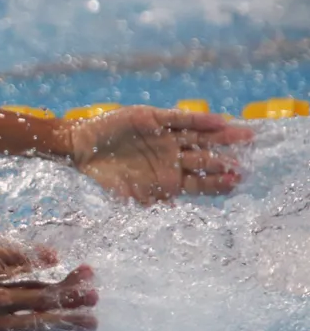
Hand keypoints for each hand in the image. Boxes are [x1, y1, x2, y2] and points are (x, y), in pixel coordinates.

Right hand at [69, 107, 254, 204]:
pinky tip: (218, 120)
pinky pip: (180, 119)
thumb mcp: (128, 196)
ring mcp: (165, 137)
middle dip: (227, 158)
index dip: (218, 181)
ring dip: (222, 136)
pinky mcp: (154, 119)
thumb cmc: (104, 176)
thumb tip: (175, 212)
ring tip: (246, 135)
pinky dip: (199, 120)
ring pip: (199, 137)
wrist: (81, 149)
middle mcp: (171, 157)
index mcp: (168, 177)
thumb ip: (151, 202)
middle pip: (206, 157)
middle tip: (249, 158)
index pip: (200, 181)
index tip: (236, 182)